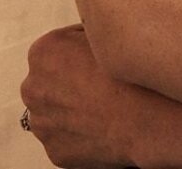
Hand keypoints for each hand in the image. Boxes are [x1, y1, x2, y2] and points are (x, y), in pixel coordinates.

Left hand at [20, 23, 149, 168]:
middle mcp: (33, 88)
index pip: (61, 45)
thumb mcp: (109, 35)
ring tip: (108, 106)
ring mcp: (42, 123)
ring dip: (75, 108)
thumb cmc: (133, 74)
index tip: (105, 56)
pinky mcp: (54, 150)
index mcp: (42, 53)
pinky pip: (68, 137)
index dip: (86, 49)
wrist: (148, 120)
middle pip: (53, 80)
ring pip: (57, 111)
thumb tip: (94, 30)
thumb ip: (90, 33)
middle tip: (106, 82)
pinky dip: (83, 133)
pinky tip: (107, 126)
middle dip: (73, 81)